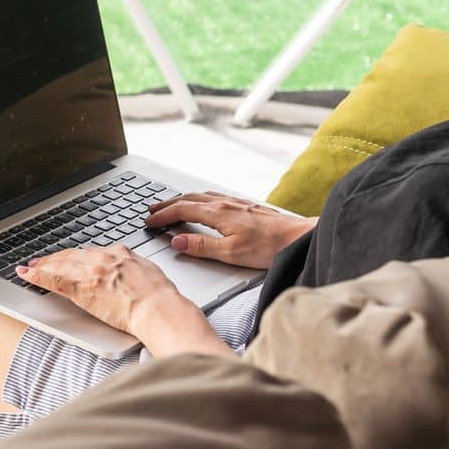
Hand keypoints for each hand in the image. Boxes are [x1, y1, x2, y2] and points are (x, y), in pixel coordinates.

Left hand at [15, 245, 188, 337]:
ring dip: (42, 265)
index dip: (75, 256)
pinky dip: (37, 276)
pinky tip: (26, 274)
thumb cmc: (160, 296)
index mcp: (119, 254)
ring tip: (31, 267)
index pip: (90, 252)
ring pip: (59, 265)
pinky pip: (53, 280)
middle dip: (55, 258)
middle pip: (71, 256)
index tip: (69, 258)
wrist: (158, 308)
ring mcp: (90, 272)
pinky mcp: (82, 288)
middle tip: (42, 260)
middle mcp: (102, 259)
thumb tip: (132, 270)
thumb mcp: (149, 272)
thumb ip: (135, 268)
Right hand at [143, 192, 315, 267]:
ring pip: (201, 196)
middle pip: (188, 199)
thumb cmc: (269, 247)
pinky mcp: (246, 206)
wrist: (299, 237)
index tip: (149, 220)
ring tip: (172, 205)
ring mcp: (236, 203)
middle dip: (168, 204)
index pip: (182, 211)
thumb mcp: (231, 253)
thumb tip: (176, 242)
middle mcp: (225, 204)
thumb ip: (202, 247)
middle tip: (152, 210)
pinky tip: (204, 203)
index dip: (163, 215)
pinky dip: (200, 199)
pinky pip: (215, 196)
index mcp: (218, 214)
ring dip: (182, 200)